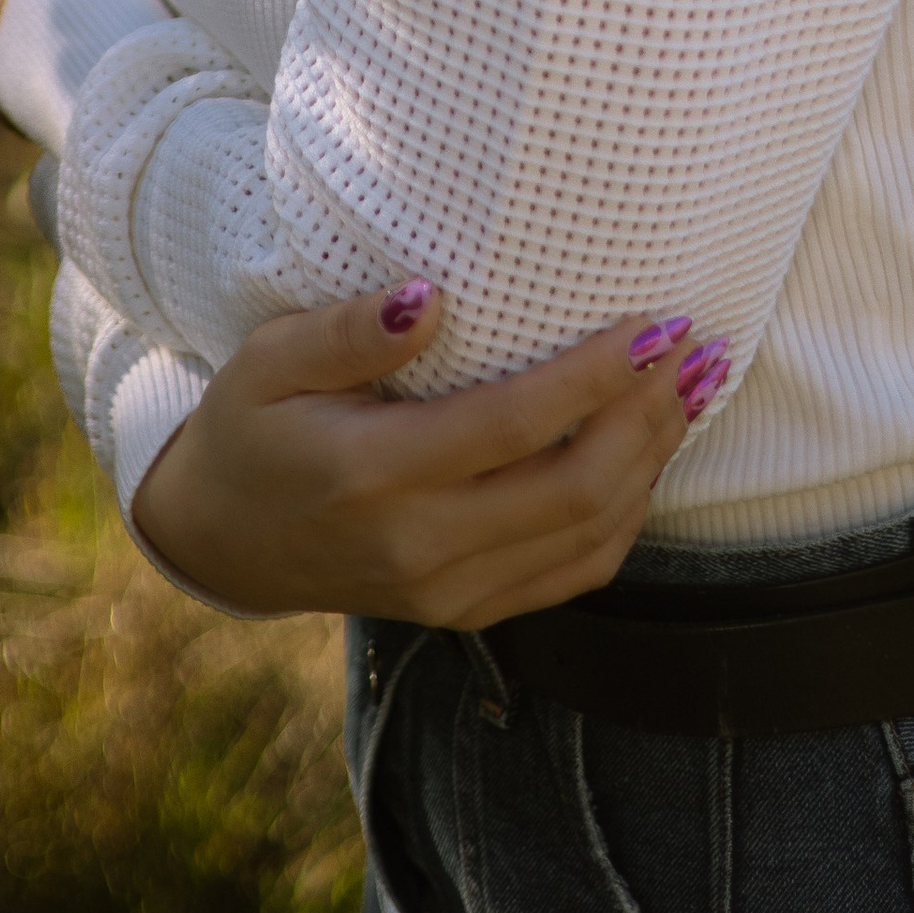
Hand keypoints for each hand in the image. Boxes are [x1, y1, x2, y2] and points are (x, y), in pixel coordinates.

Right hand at [129, 282, 723, 623]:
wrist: (222, 541)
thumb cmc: (250, 428)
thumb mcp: (268, 360)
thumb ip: (348, 331)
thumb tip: (431, 300)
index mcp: (372, 476)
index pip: (514, 426)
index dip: (597, 376)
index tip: (652, 322)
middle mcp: (421, 547)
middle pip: (574, 490)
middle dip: (647, 415)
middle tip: (691, 346)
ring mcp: (448, 592)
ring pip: (588, 538)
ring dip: (652, 462)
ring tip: (689, 390)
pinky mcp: (466, 612)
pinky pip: (572, 572)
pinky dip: (626, 514)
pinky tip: (645, 456)